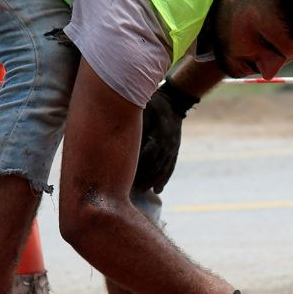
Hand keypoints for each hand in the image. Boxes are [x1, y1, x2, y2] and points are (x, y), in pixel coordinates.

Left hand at [133, 79, 197, 193]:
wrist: (174, 102)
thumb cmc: (153, 104)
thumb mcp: (143, 109)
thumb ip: (134, 124)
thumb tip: (117, 138)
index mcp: (161, 133)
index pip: (149, 154)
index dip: (139, 165)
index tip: (127, 174)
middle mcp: (169, 143)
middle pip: (156, 165)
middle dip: (144, 178)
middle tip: (131, 189)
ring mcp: (173, 148)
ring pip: (163, 169)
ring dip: (152, 181)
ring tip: (141, 191)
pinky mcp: (175, 151)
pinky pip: (170, 167)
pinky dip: (164, 179)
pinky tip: (158, 190)